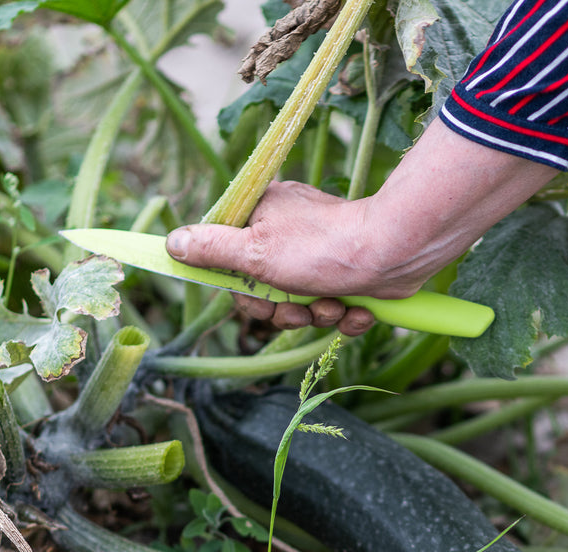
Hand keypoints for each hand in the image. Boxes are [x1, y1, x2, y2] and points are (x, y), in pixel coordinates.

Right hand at [166, 120, 558, 335]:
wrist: (396, 254)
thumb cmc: (324, 248)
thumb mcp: (255, 252)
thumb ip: (211, 250)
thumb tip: (170, 242)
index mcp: (260, 218)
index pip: (229, 264)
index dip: (243, 293)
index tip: (253, 300)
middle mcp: (288, 234)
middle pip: (264, 293)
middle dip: (284, 310)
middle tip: (298, 307)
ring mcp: (320, 257)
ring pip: (300, 307)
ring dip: (317, 315)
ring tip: (334, 302)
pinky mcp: (348, 276)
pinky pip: (333, 309)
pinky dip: (346, 316)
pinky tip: (358, 308)